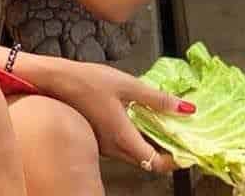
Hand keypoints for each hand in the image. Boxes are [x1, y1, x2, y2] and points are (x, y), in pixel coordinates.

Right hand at [60, 62, 192, 172]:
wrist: (56, 82)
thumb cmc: (90, 82)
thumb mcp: (128, 85)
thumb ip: (157, 98)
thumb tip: (186, 108)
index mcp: (122, 137)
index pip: (154, 163)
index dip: (174, 160)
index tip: (188, 148)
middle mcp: (113, 148)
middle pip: (146, 161)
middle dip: (166, 152)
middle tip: (182, 135)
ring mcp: (105, 145)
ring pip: (134, 154)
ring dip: (152, 143)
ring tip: (168, 123)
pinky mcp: (99, 137)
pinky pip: (124, 144)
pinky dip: (138, 136)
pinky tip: (144, 117)